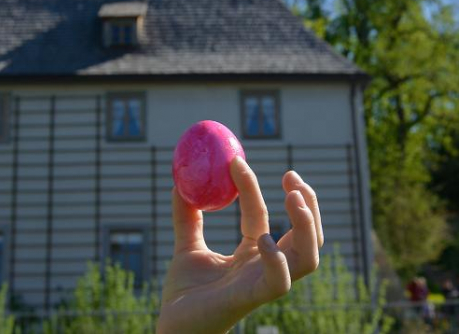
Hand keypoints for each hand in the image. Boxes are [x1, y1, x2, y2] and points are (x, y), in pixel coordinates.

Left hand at [157, 157, 322, 333]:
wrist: (172, 328)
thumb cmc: (184, 295)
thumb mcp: (186, 247)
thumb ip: (186, 217)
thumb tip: (179, 182)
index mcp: (251, 255)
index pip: (262, 216)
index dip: (255, 187)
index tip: (238, 161)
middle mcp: (264, 268)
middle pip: (306, 236)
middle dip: (307, 204)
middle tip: (291, 176)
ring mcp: (261, 284)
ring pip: (307, 259)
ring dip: (307, 227)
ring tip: (292, 198)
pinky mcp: (250, 300)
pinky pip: (278, 283)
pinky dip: (278, 261)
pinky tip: (265, 240)